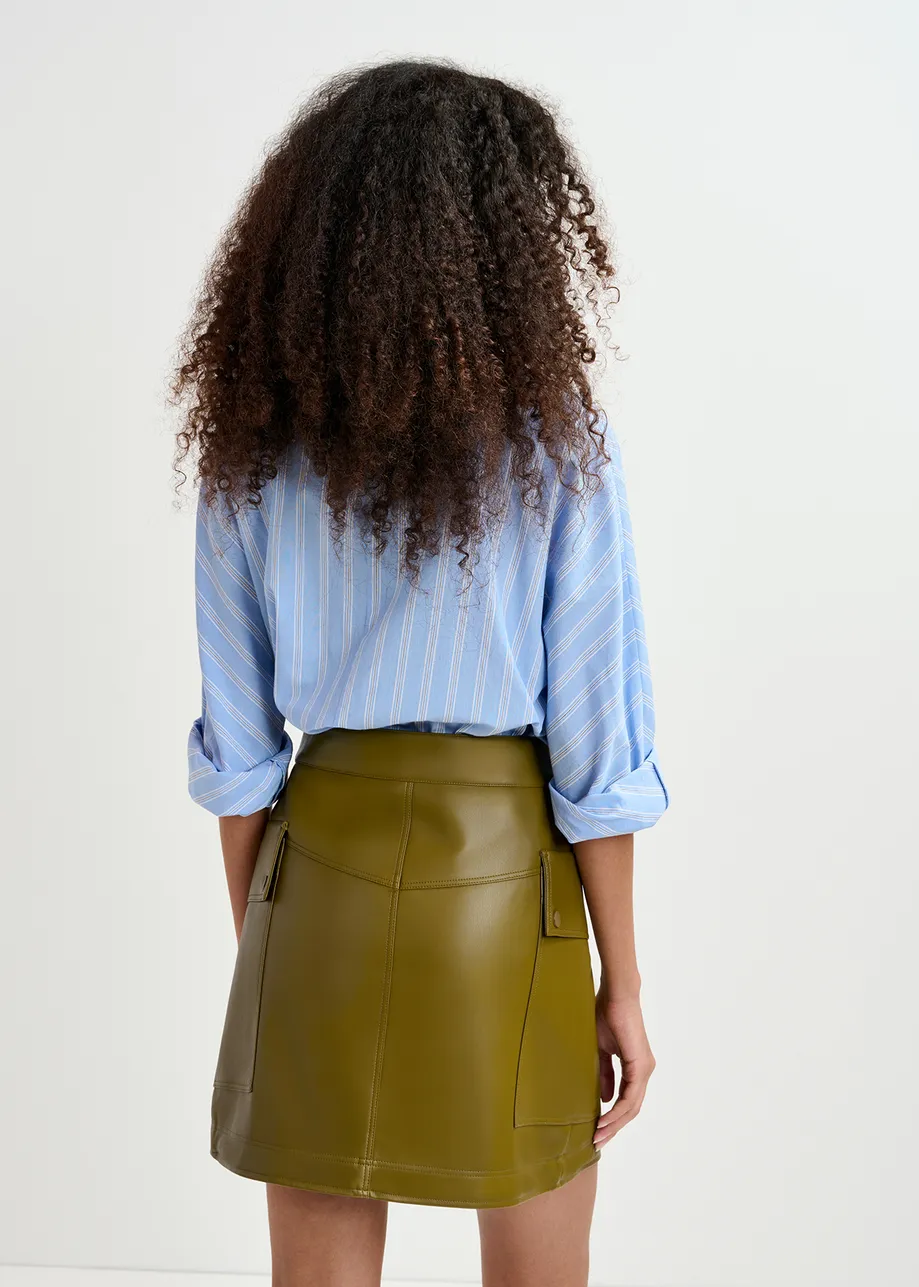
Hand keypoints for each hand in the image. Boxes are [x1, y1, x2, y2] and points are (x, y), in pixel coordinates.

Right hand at [593, 981, 655, 1147]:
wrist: (616, 996)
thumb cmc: (606, 1015)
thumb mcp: (602, 1051)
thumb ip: (605, 1073)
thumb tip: (604, 1097)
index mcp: (636, 1067)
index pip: (627, 1101)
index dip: (613, 1118)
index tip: (597, 1130)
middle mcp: (645, 1071)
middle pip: (632, 1109)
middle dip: (614, 1127)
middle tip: (597, 1141)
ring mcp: (645, 1069)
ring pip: (632, 1107)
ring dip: (614, 1123)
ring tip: (598, 1135)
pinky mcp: (640, 1065)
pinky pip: (630, 1096)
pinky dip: (616, 1110)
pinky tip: (604, 1119)